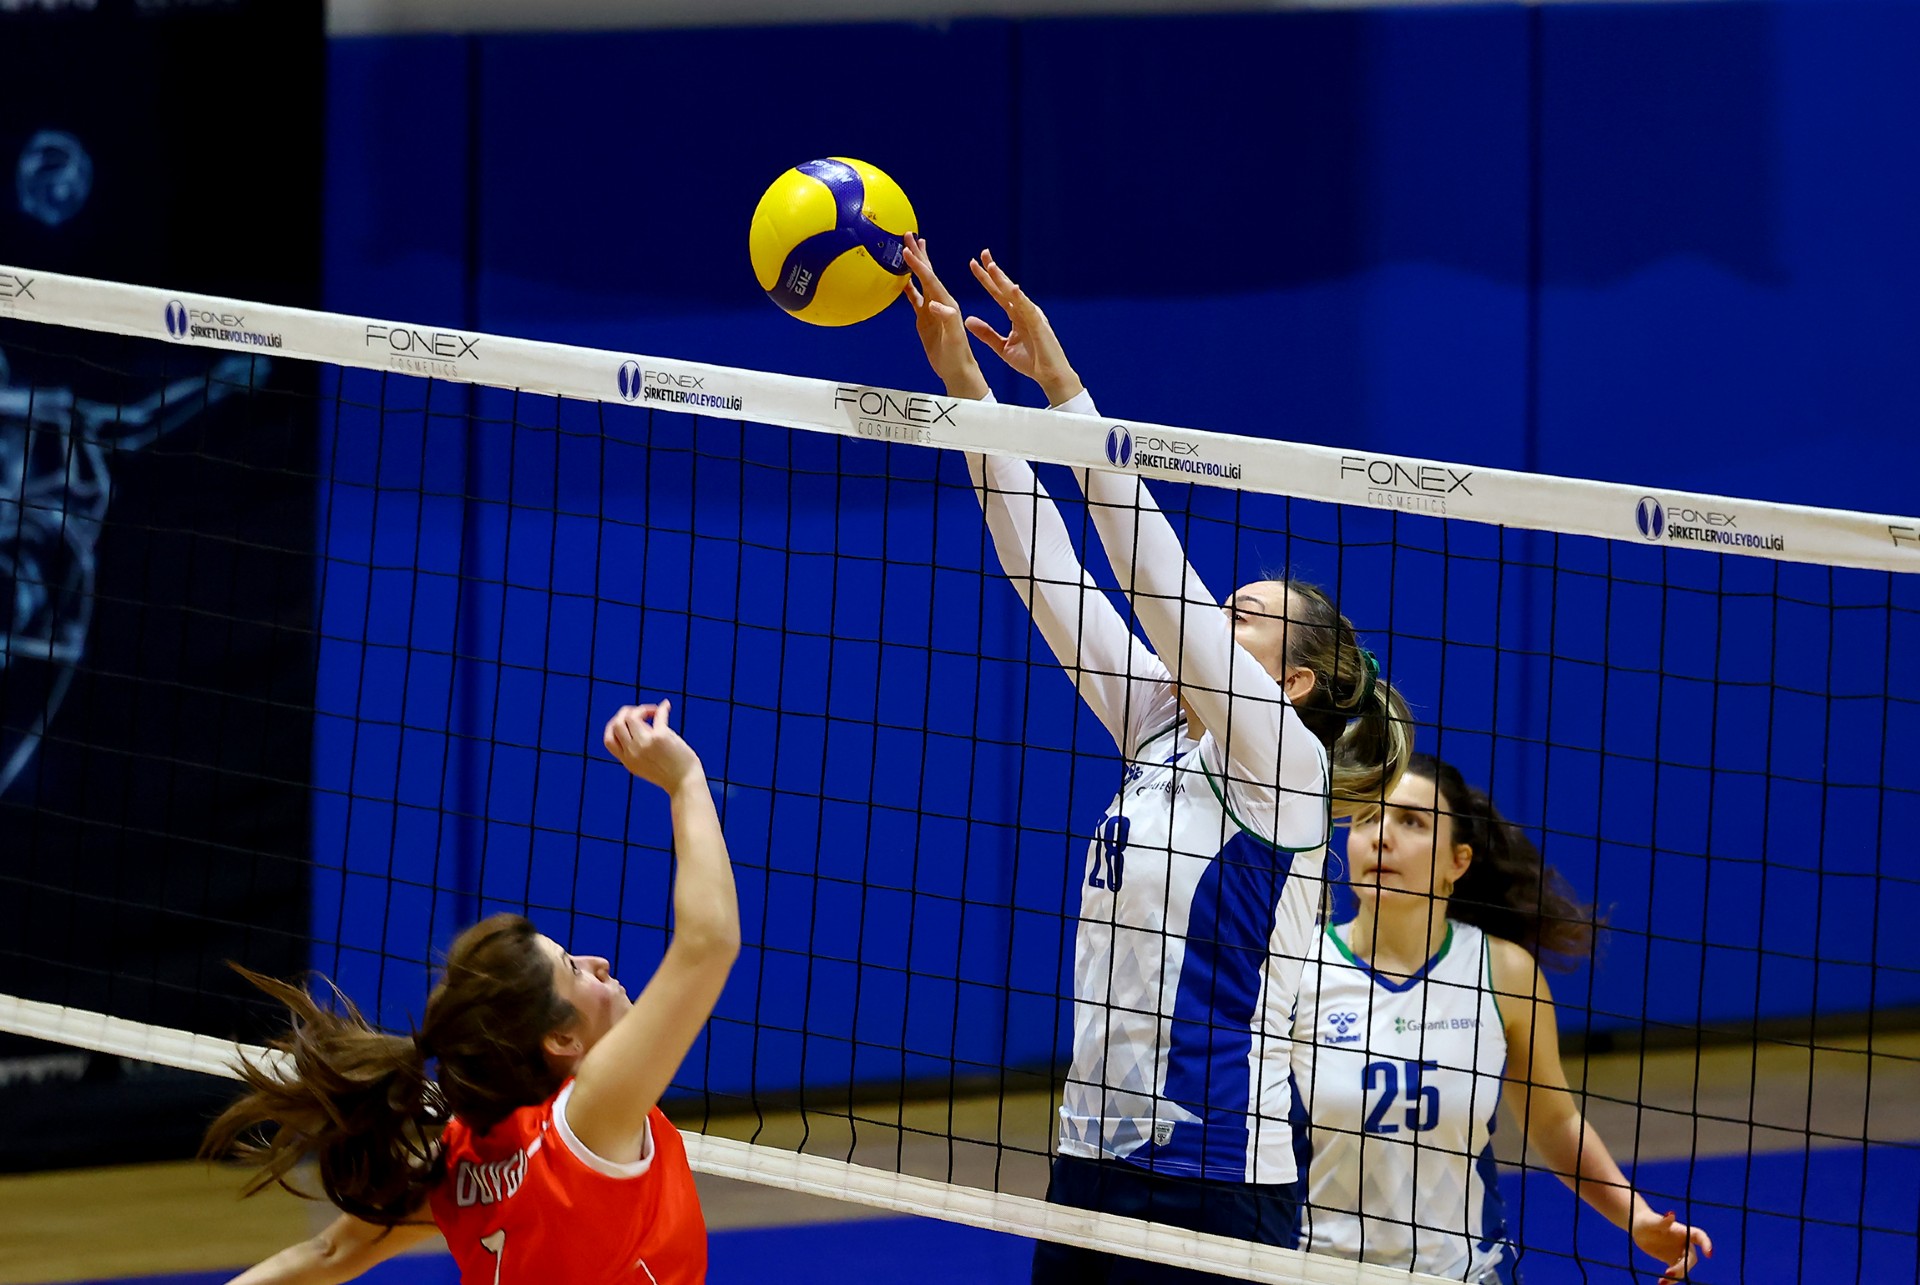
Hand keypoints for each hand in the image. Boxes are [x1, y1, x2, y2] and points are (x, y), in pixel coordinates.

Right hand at [603, 701, 702, 792]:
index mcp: (627, 760)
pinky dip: (662, 708)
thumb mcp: (646, 764)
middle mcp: (632, 752)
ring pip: (631, 716)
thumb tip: (639, 719)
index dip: (614, 726)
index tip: (627, 722)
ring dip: (641, 709)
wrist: (685, 784)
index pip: (608, 739)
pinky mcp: (660, 737)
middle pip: (617, 724)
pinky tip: (666, 706)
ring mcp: (645, 743)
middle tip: (641, 712)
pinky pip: (658, 715)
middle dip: (626, 712)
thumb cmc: (670, 774)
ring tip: (654, 711)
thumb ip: (638, 746)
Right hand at [902, 233, 989, 399]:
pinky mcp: (926, 318)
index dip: (918, 264)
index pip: (930, 279)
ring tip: (906, 249)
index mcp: (947, 303)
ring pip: (920, 281)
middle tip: (908, 234)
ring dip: (913, 265)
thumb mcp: (954, 338)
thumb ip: (947, 319)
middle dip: (917, 254)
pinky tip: (900, 279)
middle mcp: (940, 301)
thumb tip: (933, 303)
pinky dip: (907, 286)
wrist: (957, 369)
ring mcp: (932, 309)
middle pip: (926, 273)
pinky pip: (914, 297)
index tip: (907, 250)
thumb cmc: (957, 355)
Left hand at [965, 249, 1082, 406]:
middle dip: (995, 271)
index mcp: (1016, 315)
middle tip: (983, 253)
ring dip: (1004, 280)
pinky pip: (1028, 310)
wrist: (1050, 376)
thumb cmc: (1031, 361)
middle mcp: (1025, 311)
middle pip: (1007, 288)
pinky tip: (1012, 289)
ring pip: (1016, 295)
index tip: (974, 264)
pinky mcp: (1040, 325)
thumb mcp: (1002, 347)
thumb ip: (986, 333)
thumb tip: (968, 320)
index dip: (986, 279)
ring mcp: (1033, 316)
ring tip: (992, 267)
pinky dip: (1020, 299)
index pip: (998, 293)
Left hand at [1633, 1208, 1712, 1280]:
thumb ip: (1662, 1221)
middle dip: (1683, 1267)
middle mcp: (1684, 1243)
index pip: (1699, 1236)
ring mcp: (1679, 1253)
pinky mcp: (1672, 1260)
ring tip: (1662, 1282)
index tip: (1709, 1254)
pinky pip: (1676, 1272)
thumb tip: (1671, 1214)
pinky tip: (1661, 1282)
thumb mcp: (1651, 1221)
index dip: (1706, 1244)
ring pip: (1685, 1268)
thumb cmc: (1646, 1221)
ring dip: (1677, 1276)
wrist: (1638, 1228)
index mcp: (1682, 1231)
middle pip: (1691, 1258)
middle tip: (1669, 1273)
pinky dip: (1671, 1279)